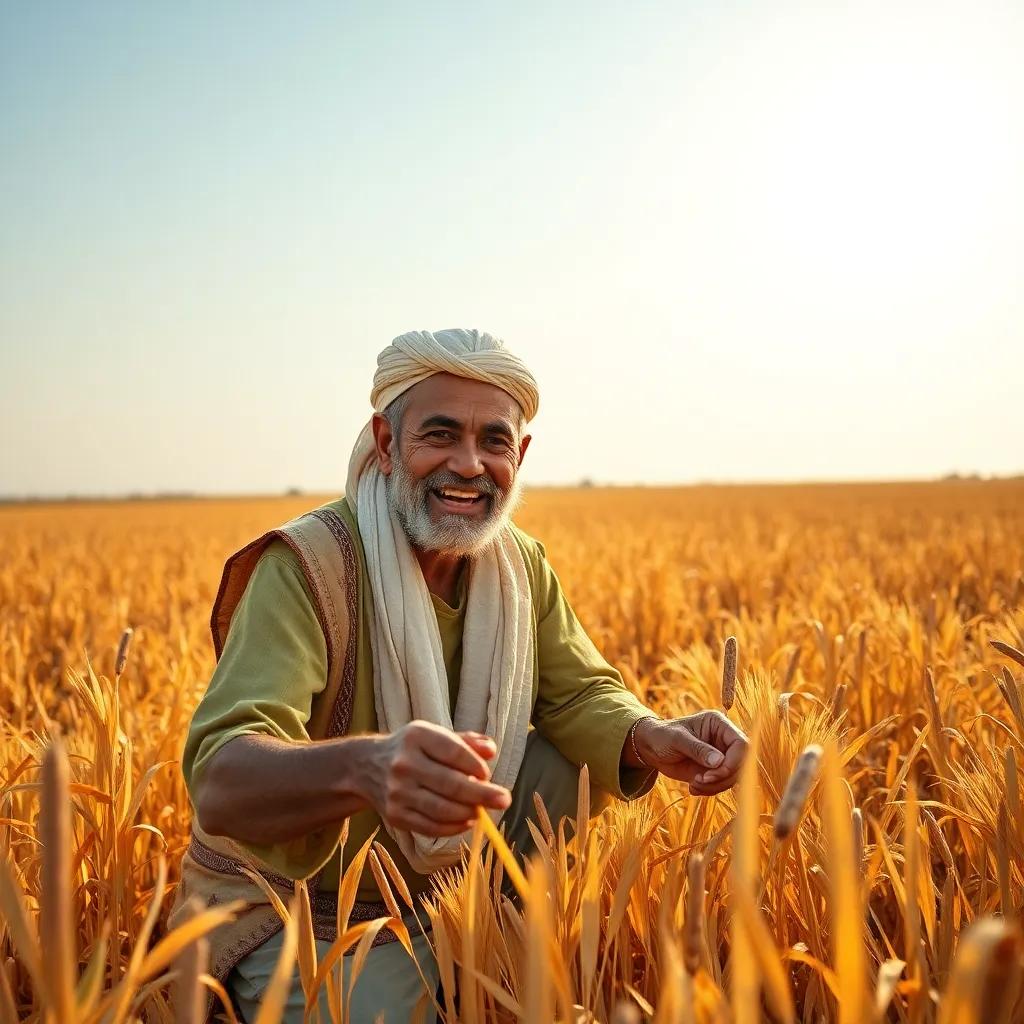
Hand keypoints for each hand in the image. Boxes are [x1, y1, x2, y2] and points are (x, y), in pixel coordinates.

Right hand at [363, 720, 511, 837]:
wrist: (366, 766)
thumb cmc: (413, 749)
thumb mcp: (435, 735)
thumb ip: (466, 742)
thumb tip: (491, 750)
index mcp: (417, 736)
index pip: (453, 751)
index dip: (475, 765)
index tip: (488, 774)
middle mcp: (404, 763)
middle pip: (450, 783)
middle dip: (482, 794)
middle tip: (504, 799)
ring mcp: (397, 792)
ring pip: (441, 808)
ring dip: (468, 812)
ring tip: (482, 811)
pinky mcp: (394, 815)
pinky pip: (429, 826)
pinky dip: (452, 828)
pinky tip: (466, 822)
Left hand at [631, 711, 747, 794]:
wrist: (650, 748)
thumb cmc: (662, 736)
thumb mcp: (677, 739)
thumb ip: (698, 749)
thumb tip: (719, 762)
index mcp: (719, 724)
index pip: (742, 744)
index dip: (733, 762)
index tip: (712, 774)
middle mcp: (724, 739)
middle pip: (742, 764)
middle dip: (723, 777)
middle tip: (700, 781)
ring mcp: (721, 756)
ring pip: (734, 777)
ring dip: (715, 786)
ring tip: (694, 784)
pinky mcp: (715, 770)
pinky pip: (722, 785)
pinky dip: (710, 790)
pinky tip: (692, 787)